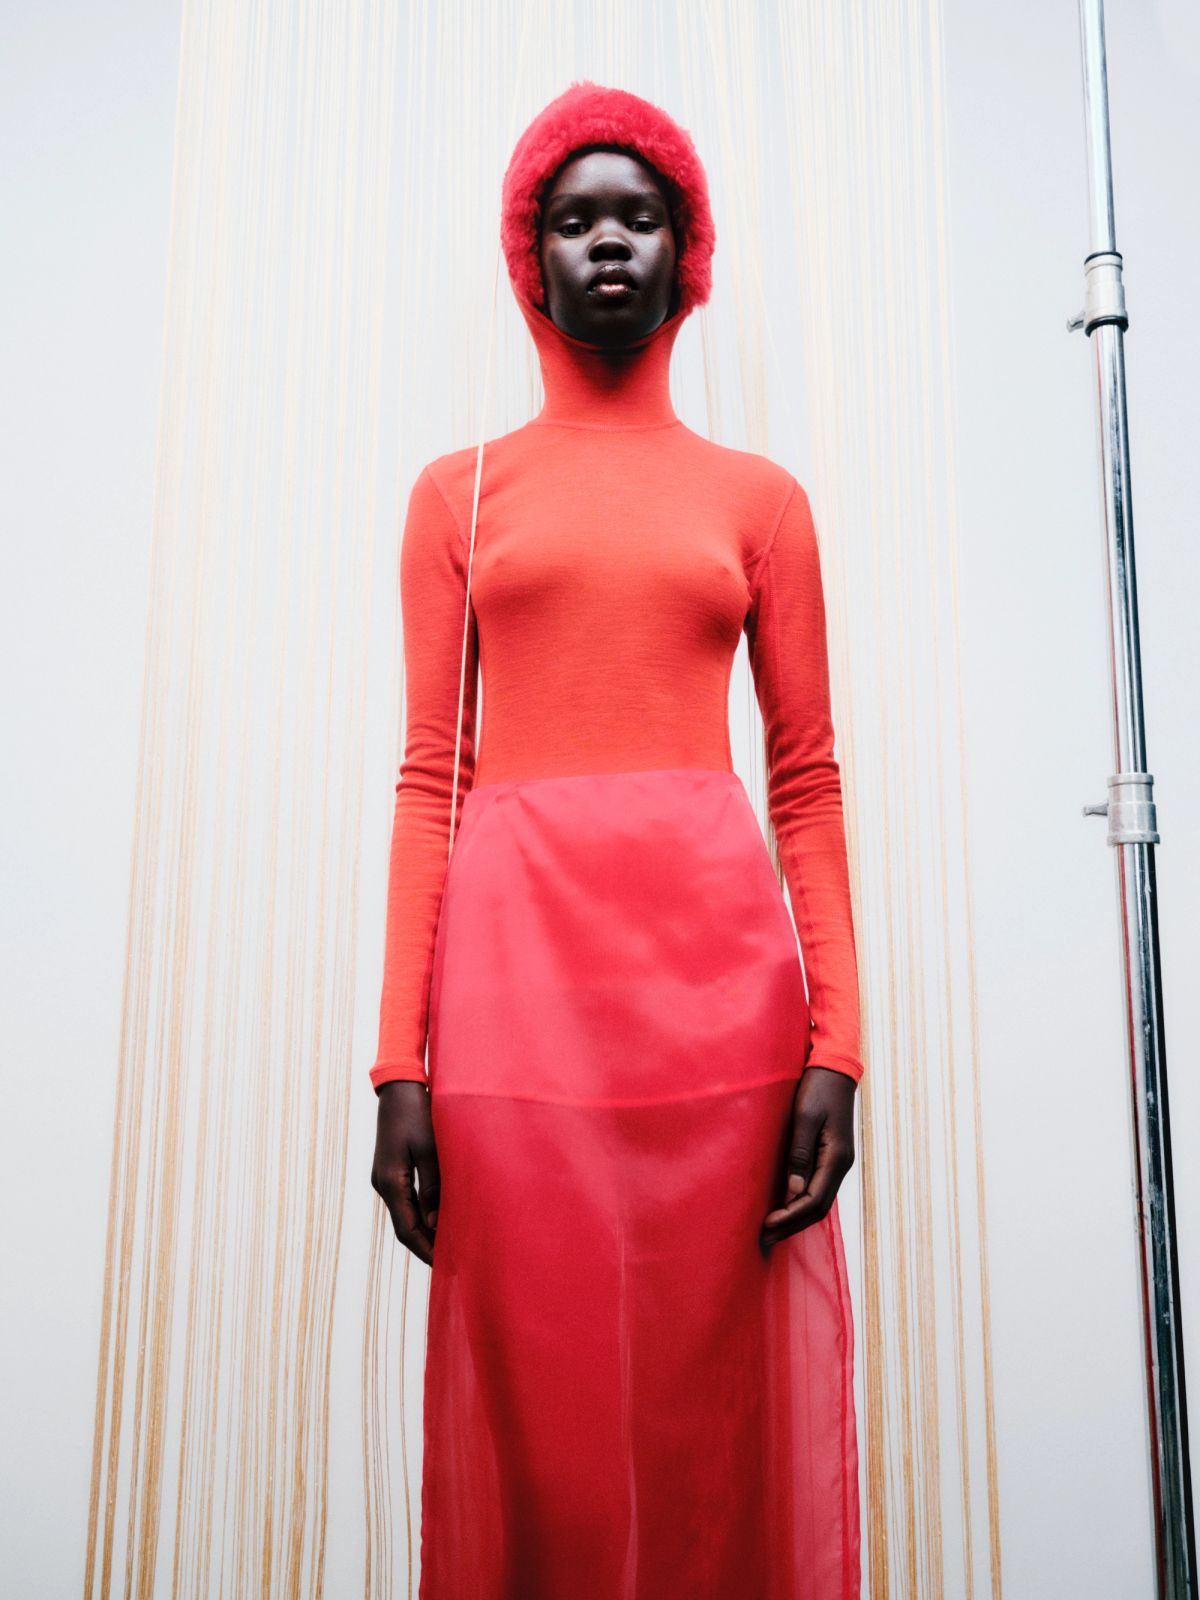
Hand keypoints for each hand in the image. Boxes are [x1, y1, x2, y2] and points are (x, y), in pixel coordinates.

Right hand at [371, 1080, 439, 1265]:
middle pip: (404, 1226)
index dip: (425, 1250)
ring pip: (404, 1215)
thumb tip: (433, 1223)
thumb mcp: (429, 1149)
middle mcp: (383, 1184)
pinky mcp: (391, 1170)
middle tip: (451, 1262)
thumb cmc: (417, 1114)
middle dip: (425, 1246)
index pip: (407, 1229)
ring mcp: (385, 1177)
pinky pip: (406, 1201)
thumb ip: (432, 1187)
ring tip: (448, 1245)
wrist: (399, 1088)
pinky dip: (421, 1214)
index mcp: (390, 1182)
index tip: (445, 1266)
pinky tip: (438, 1218)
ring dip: (424, 1231)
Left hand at [760, 1066, 856, 1247]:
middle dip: (793, 1224)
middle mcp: (841, 1164)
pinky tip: (786, 1206)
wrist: (834, 1069)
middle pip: (819, 1208)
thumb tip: (793, 1191)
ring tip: (774, 1229)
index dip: (790, 1216)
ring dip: (797, 1217)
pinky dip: (802, 1202)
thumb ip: (799, 1154)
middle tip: (766, 1237)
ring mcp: (838, 1161)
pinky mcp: (832, 1156)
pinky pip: (819, 1188)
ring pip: (820, 1200)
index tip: (767, 1226)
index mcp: (837, 1158)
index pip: (814, 1200)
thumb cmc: (817, 1089)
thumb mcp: (804, 1118)